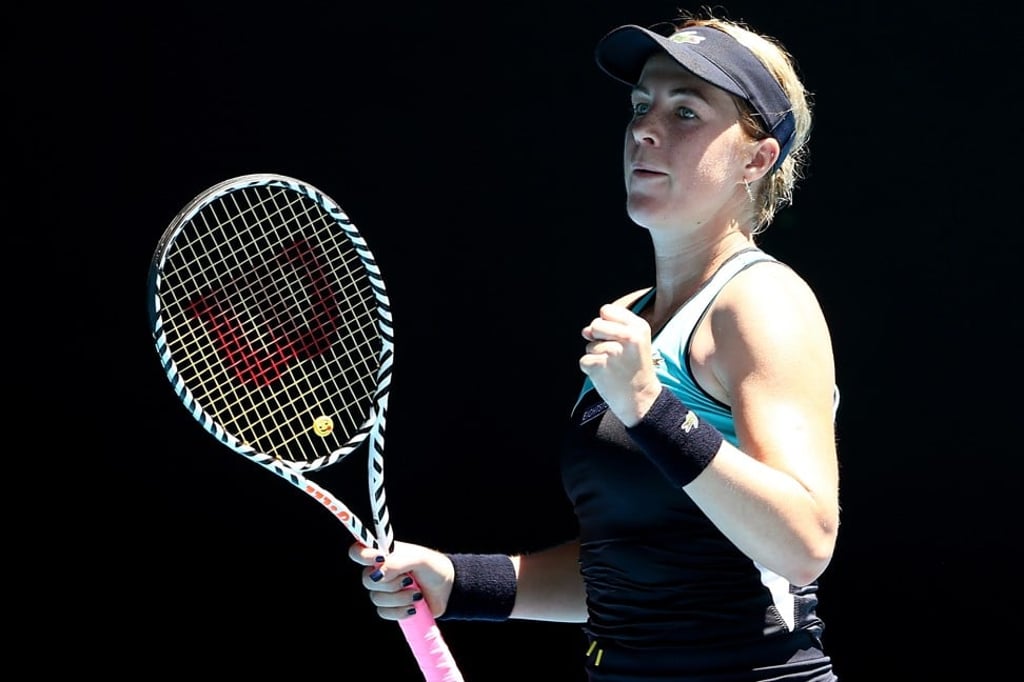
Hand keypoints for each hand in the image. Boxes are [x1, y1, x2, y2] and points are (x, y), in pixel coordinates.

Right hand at [349, 540, 454, 620]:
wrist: (448, 590)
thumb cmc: (433, 567)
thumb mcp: (418, 559)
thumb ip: (397, 563)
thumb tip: (377, 574)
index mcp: (384, 554)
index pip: (358, 551)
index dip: (363, 555)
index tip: (380, 559)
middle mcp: (380, 572)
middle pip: (366, 580)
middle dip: (390, 583)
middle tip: (408, 579)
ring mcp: (384, 591)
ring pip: (376, 598)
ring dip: (399, 598)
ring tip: (416, 593)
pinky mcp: (390, 607)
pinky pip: (383, 612)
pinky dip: (400, 611)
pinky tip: (413, 607)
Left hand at [579, 303, 661, 425]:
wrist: (641, 399)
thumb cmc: (635, 369)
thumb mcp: (633, 343)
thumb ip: (609, 330)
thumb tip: (584, 331)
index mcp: (639, 327)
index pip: (607, 310)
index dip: (606, 323)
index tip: (616, 337)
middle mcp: (627, 336)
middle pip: (595, 324)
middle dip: (598, 338)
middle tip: (614, 354)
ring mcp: (613, 351)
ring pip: (589, 345)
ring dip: (596, 356)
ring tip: (614, 367)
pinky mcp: (599, 365)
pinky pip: (584, 360)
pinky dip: (591, 369)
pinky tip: (607, 376)